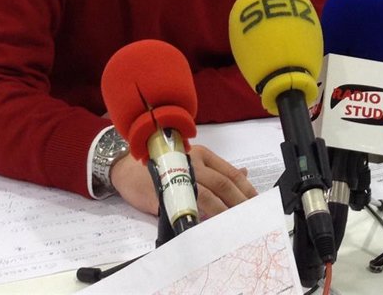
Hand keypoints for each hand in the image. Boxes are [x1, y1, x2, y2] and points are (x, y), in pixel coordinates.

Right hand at [108, 144, 258, 219]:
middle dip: (239, 202)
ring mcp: (179, 177)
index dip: (245, 188)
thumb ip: (216, 170)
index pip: (230, 172)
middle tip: (250, 217)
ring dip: (223, 212)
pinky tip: (208, 226)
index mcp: (201, 154)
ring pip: (207, 195)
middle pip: (222, 183)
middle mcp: (192, 162)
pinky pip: (187, 207)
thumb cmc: (162, 167)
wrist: (127, 170)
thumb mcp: (191, 163)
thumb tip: (244, 175)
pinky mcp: (165, 192)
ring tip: (234, 224)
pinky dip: (200, 217)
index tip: (256, 203)